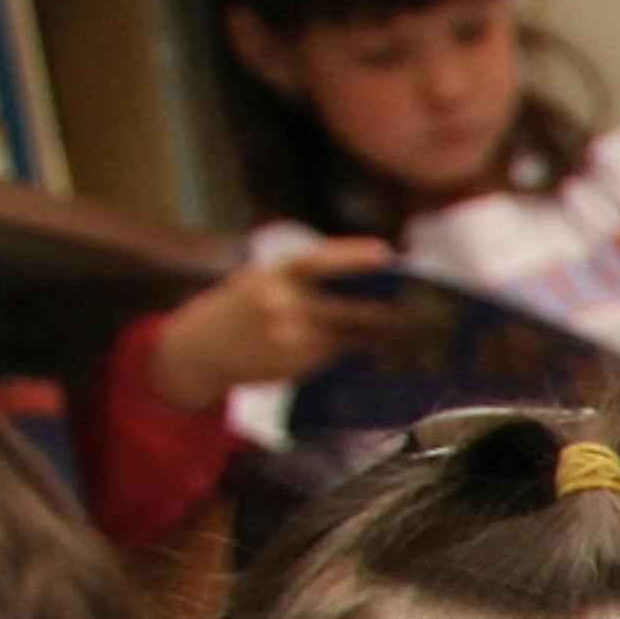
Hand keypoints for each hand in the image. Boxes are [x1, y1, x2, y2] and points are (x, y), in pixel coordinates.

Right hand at [143, 239, 409, 405]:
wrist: (197, 350)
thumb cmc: (239, 307)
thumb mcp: (261, 279)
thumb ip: (305, 279)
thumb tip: (365, 280)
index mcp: (273, 274)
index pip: (317, 260)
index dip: (352, 256)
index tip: (385, 254)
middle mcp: (282, 305)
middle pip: (346, 307)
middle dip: (385, 309)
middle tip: (422, 307)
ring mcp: (289, 338)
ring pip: (348, 335)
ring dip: (382, 334)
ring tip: (414, 329)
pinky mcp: (295, 364)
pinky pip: (338, 354)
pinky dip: (361, 349)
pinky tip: (383, 348)